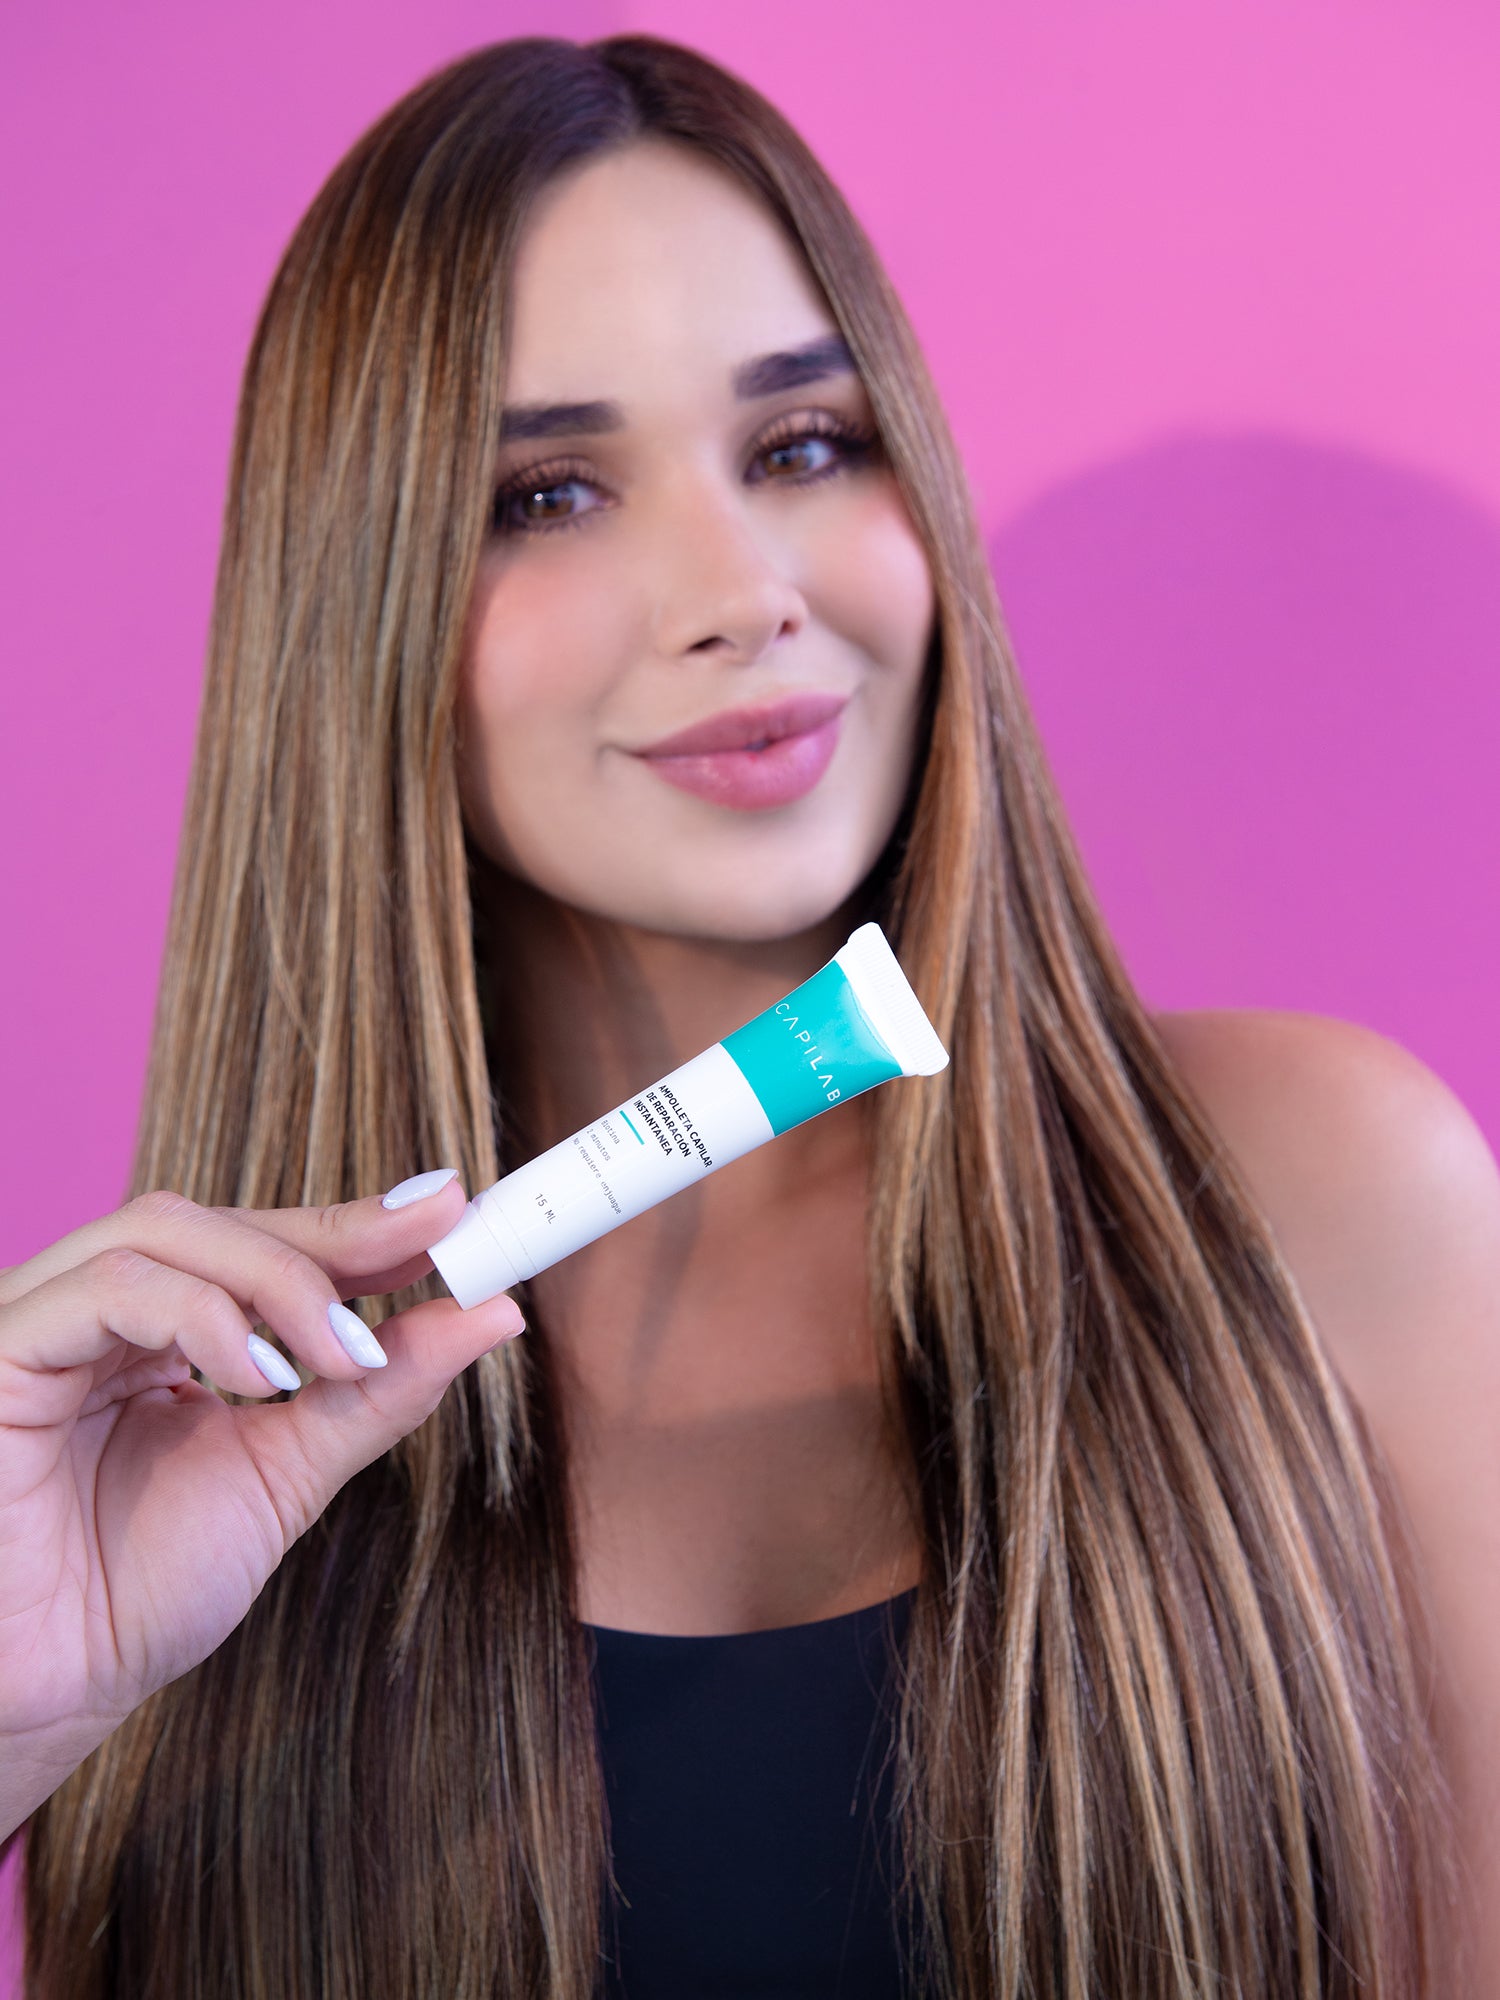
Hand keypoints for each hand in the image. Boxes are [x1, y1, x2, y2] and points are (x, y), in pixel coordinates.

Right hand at [0, 1173, 521, 1837]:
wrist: (49, 1694)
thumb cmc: (141, 1592)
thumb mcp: (289, 1473)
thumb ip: (377, 1389)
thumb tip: (491, 1313)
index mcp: (155, 1331)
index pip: (262, 1248)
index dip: (356, 1228)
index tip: (454, 1216)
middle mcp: (94, 1311)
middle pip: (219, 1223)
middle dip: (333, 1234)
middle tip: (434, 1243)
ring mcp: (42, 1320)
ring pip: (165, 1233)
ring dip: (278, 1279)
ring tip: (344, 1352)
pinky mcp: (1, 1347)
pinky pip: (108, 1287)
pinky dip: (202, 1313)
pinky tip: (261, 1373)